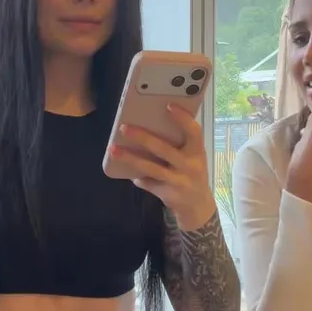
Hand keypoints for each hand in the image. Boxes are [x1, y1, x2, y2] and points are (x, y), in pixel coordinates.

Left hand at [108, 105, 215, 229]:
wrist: (197, 205)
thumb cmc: (191, 172)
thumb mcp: (193, 157)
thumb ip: (180, 143)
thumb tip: (150, 122)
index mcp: (197, 151)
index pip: (193, 131)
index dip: (182, 118)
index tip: (168, 106)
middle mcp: (190, 166)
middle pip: (164, 149)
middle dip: (142, 137)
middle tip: (124, 127)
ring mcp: (179, 181)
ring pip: (150, 168)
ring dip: (130, 158)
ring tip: (113, 149)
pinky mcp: (167, 194)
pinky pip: (147, 182)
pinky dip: (136, 176)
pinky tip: (126, 170)